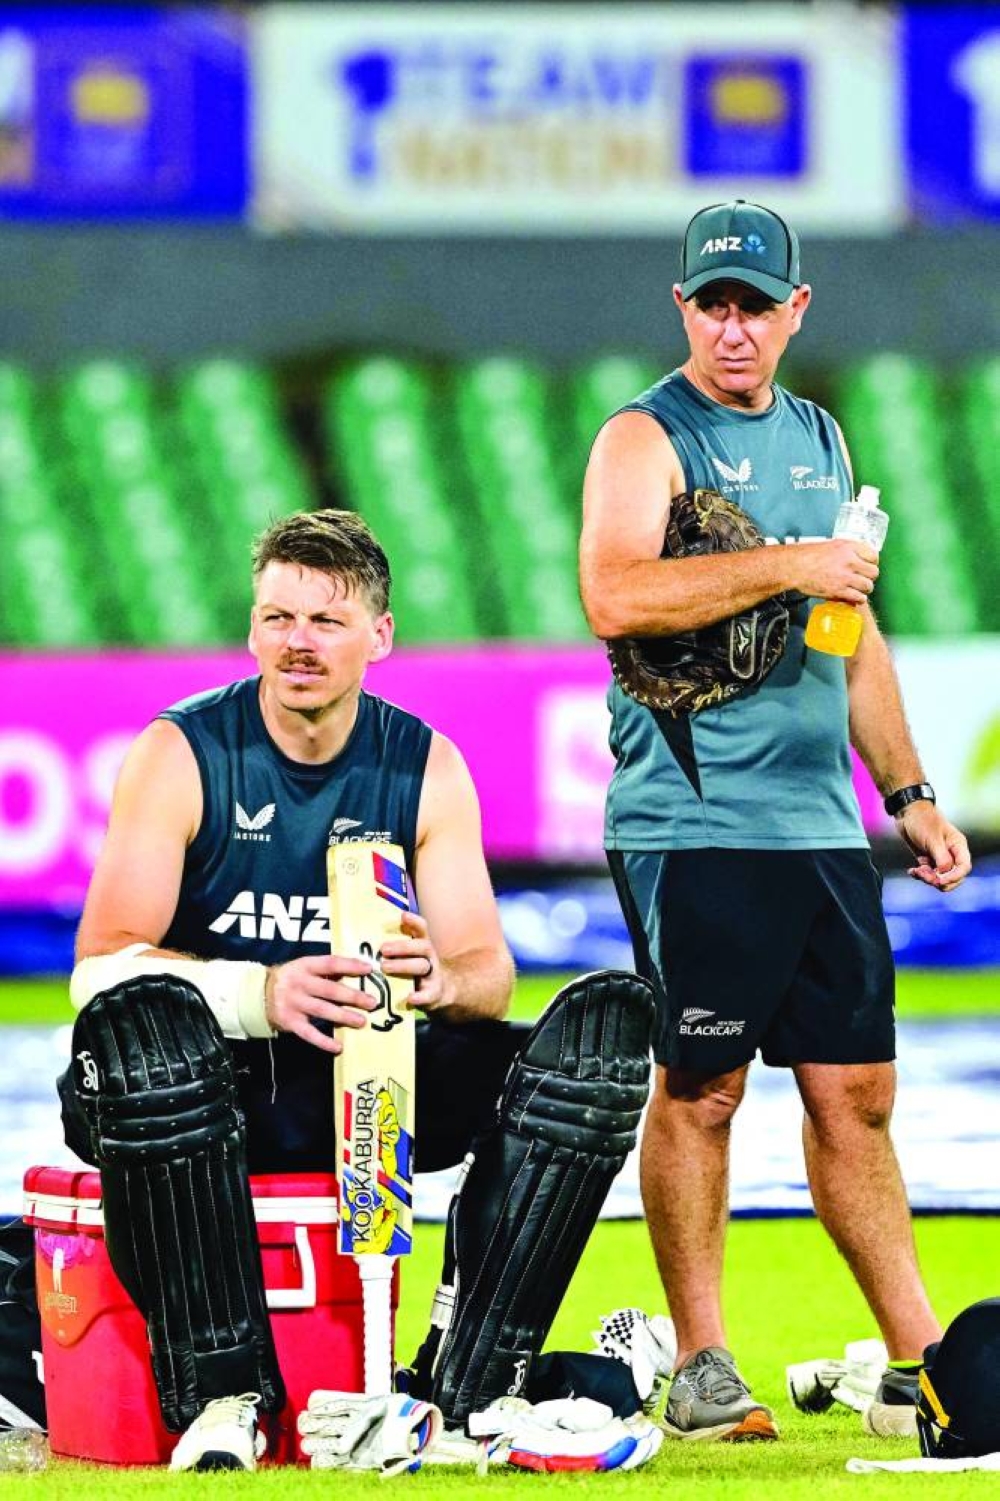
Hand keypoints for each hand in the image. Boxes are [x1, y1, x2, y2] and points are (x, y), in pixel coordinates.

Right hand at [265, 953, 379, 1053]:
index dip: (350, 966)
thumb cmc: (291, 979)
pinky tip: (338, 1046)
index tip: (368, 969)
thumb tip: (357, 971)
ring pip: (322, 1010)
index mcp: (304, 966)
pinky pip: (309, 1033)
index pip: (330, 963)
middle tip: (371, 1002)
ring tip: (361, 1021)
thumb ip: (326, 970)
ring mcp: (294, 1003)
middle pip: (329, 989)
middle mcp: (299, 984)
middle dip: (352, 996)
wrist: (259, 994)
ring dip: (343, 1016)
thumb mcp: (304, 967)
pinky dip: (324, 1041)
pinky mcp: (290, 1022)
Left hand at [380, 912, 448, 1013]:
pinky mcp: (433, 994)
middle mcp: (430, 957)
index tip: (403, 915)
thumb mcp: (411, 956)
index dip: (414, 922)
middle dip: (402, 946)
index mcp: (423, 946)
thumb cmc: (416, 970)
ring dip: (403, 966)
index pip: (422, 930)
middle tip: (383, 949)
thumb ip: (396, 946)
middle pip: (422, 947)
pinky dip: (420, 996)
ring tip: (384, 967)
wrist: (441, 992)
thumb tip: (368, 933)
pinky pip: (428, 994)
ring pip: (422, 966)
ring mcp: (433, 975)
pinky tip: (409, 997)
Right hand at [788, 540, 878, 604]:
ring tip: (856, 589)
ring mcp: (845, 577)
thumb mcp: (832, 545)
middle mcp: (850, 561)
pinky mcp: (839, 591)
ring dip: (863, 589)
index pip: (874, 555)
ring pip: (868, 586)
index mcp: (849, 547)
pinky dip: (857, 599)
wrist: (794, 567)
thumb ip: (847, 551)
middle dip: (869, 577)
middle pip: (874, 572)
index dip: (871, 563)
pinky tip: (852, 597)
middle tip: (861, 579)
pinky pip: (859, 598)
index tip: (866, 566)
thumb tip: (858, 557)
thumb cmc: (807, 555)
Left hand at [895, 803, 971, 891]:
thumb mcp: (933, 839)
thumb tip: (944, 873)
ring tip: (916, 871)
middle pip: (954, 877)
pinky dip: (921, 875)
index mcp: (958, 846)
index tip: (940, 881)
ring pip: (940, 877)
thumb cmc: (922, 821)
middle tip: (924, 876)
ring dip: (928, 878)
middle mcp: (951, 853)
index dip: (954, 877)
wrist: (907, 812)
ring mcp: (939, 857)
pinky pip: (928, 874)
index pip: (964, 867)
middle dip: (940, 881)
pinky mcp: (928, 860)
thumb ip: (942, 857)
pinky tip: (912, 871)